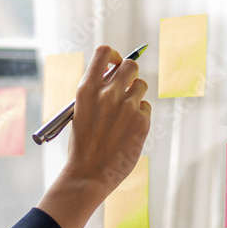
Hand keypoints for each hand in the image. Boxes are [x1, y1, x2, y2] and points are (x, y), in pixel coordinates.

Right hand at [36, 45, 150, 227]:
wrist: (88, 175)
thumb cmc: (82, 145)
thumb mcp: (80, 112)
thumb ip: (97, 93)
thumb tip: (116, 77)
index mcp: (87, 89)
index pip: (104, 52)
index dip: (113, 55)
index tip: (114, 64)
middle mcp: (108, 93)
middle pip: (130, 65)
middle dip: (130, 72)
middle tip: (126, 86)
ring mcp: (126, 107)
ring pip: (141, 86)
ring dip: (135, 95)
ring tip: (124, 115)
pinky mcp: (141, 121)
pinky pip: (145, 107)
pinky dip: (140, 115)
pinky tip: (128, 131)